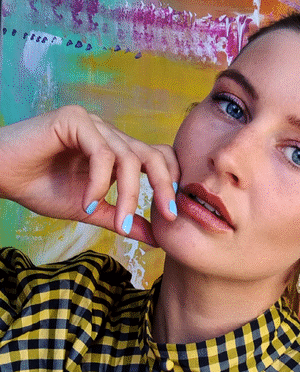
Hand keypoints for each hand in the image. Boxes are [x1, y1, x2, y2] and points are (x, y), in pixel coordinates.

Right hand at [0, 105, 179, 245]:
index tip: (171, 213)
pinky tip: (88, 202)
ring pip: (128, 157)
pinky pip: (101, 153)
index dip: (170, 180)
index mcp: (117, 150)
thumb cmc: (40, 188)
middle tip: (168, 215)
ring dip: (127, 194)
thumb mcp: (91, 210)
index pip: (158, 157)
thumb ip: (122, 219)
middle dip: (164, 186)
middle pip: (152, 154)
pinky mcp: (75, 119)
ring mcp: (94, 124)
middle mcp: (109, 134)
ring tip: (119, 222)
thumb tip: (157, 238)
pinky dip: (99, 182)